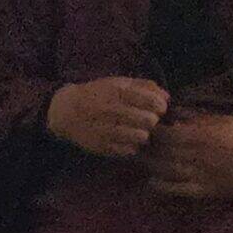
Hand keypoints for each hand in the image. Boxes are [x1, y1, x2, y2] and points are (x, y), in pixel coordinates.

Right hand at [46, 78, 170, 159]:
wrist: (65, 111)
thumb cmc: (97, 94)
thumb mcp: (117, 83)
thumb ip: (143, 86)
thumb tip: (167, 97)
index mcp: (115, 91)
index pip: (149, 100)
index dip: (159, 105)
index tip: (158, 108)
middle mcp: (109, 110)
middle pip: (148, 120)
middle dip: (151, 120)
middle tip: (147, 120)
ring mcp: (105, 129)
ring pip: (141, 137)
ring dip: (143, 134)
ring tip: (136, 129)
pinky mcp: (102, 146)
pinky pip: (130, 150)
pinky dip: (132, 145)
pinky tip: (125, 138)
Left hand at [146, 112, 232, 200]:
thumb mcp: (222, 120)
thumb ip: (196, 119)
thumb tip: (173, 117)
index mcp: (203, 136)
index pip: (168, 135)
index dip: (153, 132)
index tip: (146, 127)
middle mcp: (200, 156)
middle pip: (164, 152)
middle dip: (148, 148)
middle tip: (137, 143)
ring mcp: (203, 175)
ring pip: (168, 170)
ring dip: (151, 165)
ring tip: (139, 159)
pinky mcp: (207, 191)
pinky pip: (181, 190)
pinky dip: (164, 187)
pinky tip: (151, 182)